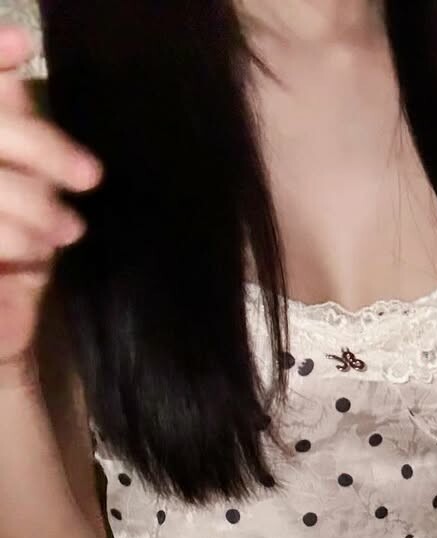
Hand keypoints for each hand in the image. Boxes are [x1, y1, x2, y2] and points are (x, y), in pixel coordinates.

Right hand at [0, 26, 100, 370]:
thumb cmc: (12, 261)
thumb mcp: (23, 191)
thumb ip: (17, 135)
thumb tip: (17, 73)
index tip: (24, 44)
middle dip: (39, 144)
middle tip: (90, 176)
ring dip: (32, 202)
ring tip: (64, 231)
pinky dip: (14, 237)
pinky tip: (38, 252)